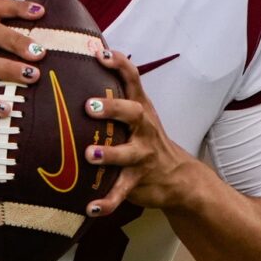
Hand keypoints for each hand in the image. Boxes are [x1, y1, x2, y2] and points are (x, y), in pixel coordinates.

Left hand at [82, 48, 207, 215]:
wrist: (177, 176)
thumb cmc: (145, 138)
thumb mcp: (137, 113)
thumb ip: (115, 94)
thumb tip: (82, 61)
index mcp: (140, 108)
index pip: (133, 79)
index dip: (119, 64)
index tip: (100, 53)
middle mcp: (143, 129)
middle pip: (132, 113)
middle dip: (112, 109)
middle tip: (89, 107)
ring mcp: (142, 156)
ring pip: (127, 155)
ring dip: (109, 154)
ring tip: (89, 155)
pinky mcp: (138, 181)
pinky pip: (121, 192)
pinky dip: (107, 201)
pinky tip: (90, 207)